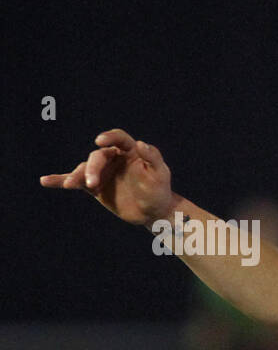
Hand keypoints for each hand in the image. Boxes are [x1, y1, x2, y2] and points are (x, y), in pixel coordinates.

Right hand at [40, 129, 176, 226]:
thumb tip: (140, 143)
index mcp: (130, 151)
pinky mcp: (94, 186)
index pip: (118, 138)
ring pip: (85, 169)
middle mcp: (113, 158)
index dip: (109, 137)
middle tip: (91, 183)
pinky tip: (45, 181)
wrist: (153, 212)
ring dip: (77, 176)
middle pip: (98, 157)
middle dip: (92, 169)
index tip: (100, 141)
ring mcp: (102, 171)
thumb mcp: (160, 174)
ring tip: (69, 185)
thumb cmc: (159, 190)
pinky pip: (75, 181)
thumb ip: (152, 157)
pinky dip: (60, 180)